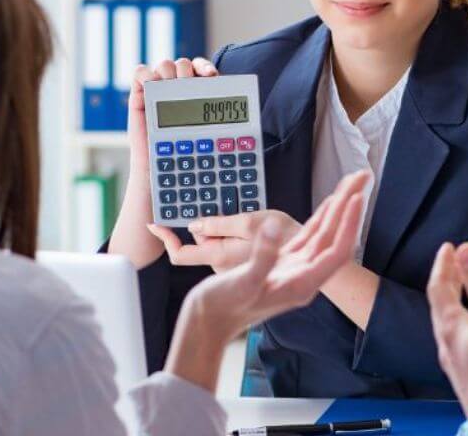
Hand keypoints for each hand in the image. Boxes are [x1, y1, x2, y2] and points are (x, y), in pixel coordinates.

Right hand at [108, 57, 217, 267]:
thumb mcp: (211, 145)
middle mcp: (178, 93)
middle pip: (183, 64)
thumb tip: (249, 120)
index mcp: (198, 99)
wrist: (160, 180)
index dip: (207, 67)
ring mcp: (158, 94)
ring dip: (168, 70)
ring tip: (170, 87)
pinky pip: (140, 72)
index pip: (204, 71)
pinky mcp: (139, 97)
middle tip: (187, 85)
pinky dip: (145, 72)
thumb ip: (225, 132)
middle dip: (187, 70)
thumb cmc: (188, 164)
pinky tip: (150, 85)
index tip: (212, 77)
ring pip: (164, 65)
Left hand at [146, 210, 302, 272]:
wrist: (313, 261)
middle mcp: (222, 264)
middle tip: (214, 202)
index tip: (154, 223)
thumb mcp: (250, 222)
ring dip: (223, 226)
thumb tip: (194, 226)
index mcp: (219, 255)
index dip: (165, 238)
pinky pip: (231, 245)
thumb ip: (220, 225)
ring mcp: (233, 265)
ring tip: (242, 211)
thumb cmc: (285, 239)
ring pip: (217, 242)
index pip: (180, 253)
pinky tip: (252, 224)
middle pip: (201, 242)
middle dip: (205, 223)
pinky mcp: (244, 263)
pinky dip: (234, 233)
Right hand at [165, 173, 368, 390]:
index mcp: (301, 283)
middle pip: (335, 238)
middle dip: (349, 206)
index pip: (335, 250)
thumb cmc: (223, 306)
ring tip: (351, 183)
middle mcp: (304, 277)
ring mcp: (295, 270)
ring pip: (324, 235)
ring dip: (338, 209)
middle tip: (362, 176)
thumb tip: (272, 227)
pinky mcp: (283, 264)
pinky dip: (319, 220)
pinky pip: (308, 238)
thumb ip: (262, 256)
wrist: (209, 323)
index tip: (354, 196)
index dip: (347, 223)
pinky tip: (327, 206)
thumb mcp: (243, 282)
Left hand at [427, 242, 467, 417]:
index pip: (438, 288)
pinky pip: (467, 341)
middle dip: (451, 280)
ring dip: (465, 302)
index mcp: (450, 328)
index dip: (443, 265)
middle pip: (443, 304)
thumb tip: (467, 249)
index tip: (448, 247)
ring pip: (456, 324)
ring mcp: (458, 362)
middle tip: (457, 261)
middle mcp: (448, 344)